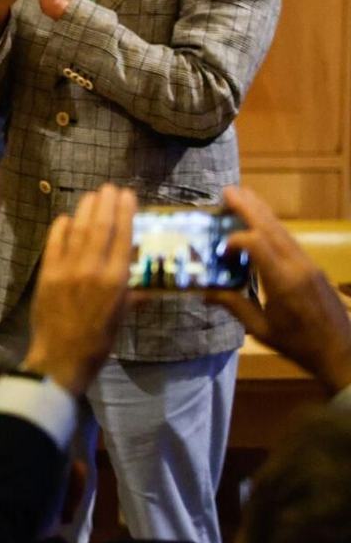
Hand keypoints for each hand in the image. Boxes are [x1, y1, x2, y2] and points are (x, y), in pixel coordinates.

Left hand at [26, 184, 137, 396]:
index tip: (128, 195)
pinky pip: (54, 244)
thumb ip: (131, 292)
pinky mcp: (46, 274)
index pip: (123, 237)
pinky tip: (67, 218)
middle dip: (106, 204)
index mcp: (116, 281)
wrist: (61, 358)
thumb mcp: (122, 315)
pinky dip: (61, 228)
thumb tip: (145, 277)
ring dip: (86, 210)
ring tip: (93, 196)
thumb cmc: (98, 340)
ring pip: (78, 231)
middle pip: (100, 227)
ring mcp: (66, 270)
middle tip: (110, 188)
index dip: (125, 213)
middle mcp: (92, 270)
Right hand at [206, 186, 350, 393]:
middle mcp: (297, 266)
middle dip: (250, 207)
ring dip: (262, 212)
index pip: (257, 245)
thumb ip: (234, 305)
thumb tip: (204, 292)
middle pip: (271, 228)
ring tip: (243, 195)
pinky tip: (261, 223)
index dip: (235, 240)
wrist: (341, 352)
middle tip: (229, 190)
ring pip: (282, 231)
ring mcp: (308, 265)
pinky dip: (272, 228)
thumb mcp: (261, 329)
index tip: (219, 250)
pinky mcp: (312, 268)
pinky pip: (289, 241)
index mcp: (283, 281)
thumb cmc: (298, 345)